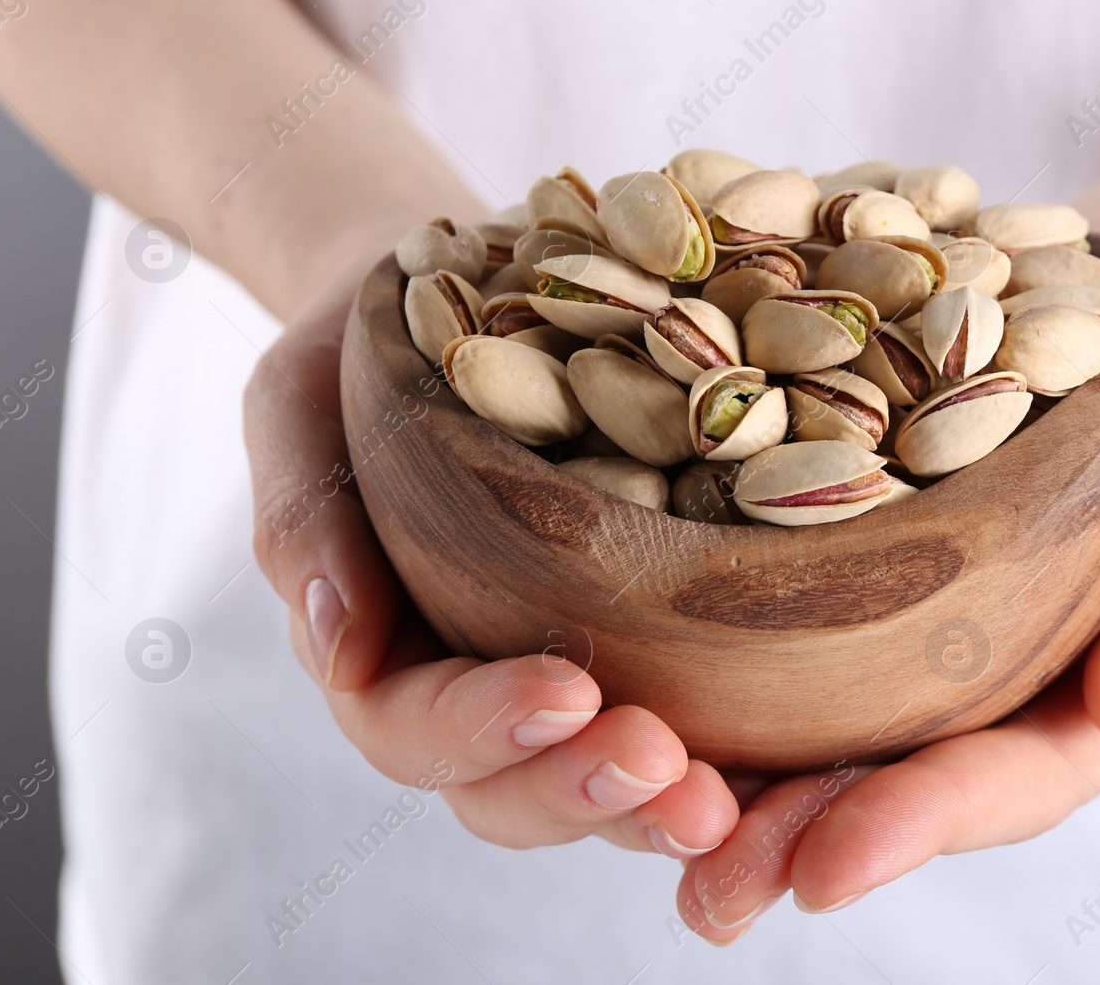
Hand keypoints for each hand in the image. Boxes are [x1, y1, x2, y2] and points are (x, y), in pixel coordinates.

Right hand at [246, 263, 738, 855]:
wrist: (466, 292)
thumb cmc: (372, 342)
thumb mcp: (303, 399)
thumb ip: (305, 512)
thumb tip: (336, 643)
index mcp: (387, 648)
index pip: (413, 728)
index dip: (481, 729)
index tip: (564, 689)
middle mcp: (482, 684)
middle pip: (514, 792)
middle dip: (586, 790)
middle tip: (668, 773)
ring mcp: (575, 672)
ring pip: (608, 785)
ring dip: (664, 806)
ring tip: (732, 801)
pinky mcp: (662, 647)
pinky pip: (699, 727)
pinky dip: (742, 761)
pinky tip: (796, 763)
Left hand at [676, 232, 1099, 941]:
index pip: (1021, 775)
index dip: (926, 826)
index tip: (825, 870)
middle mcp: (1009, 669)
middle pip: (908, 775)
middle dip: (808, 835)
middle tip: (710, 887)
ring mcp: (934, 620)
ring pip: (836, 720)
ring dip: (746, 780)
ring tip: (650, 818)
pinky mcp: (868, 553)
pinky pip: (795, 622)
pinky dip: (725, 665)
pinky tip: (646, 684)